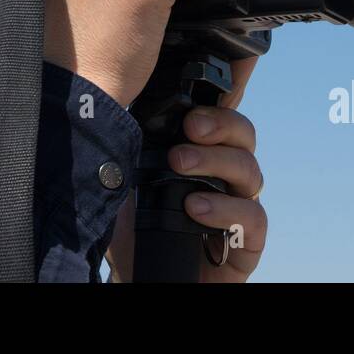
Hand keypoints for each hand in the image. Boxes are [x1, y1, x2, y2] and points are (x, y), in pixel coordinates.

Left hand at [104, 57, 265, 281]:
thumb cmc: (128, 228)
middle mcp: (222, 174)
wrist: (137, 280)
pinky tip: (195, 207)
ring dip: (216, 161)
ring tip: (179, 166)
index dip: (226, 88)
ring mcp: (237, 206)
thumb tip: (100, 95)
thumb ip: (122, 141)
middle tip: (189, 127)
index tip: (210, 73)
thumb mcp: (118, 177)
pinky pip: (254, 218)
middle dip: (219, 121)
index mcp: (197, 150)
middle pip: (243, 131)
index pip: (219, 111)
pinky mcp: (245, 244)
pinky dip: (226, 209)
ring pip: (251, 169)